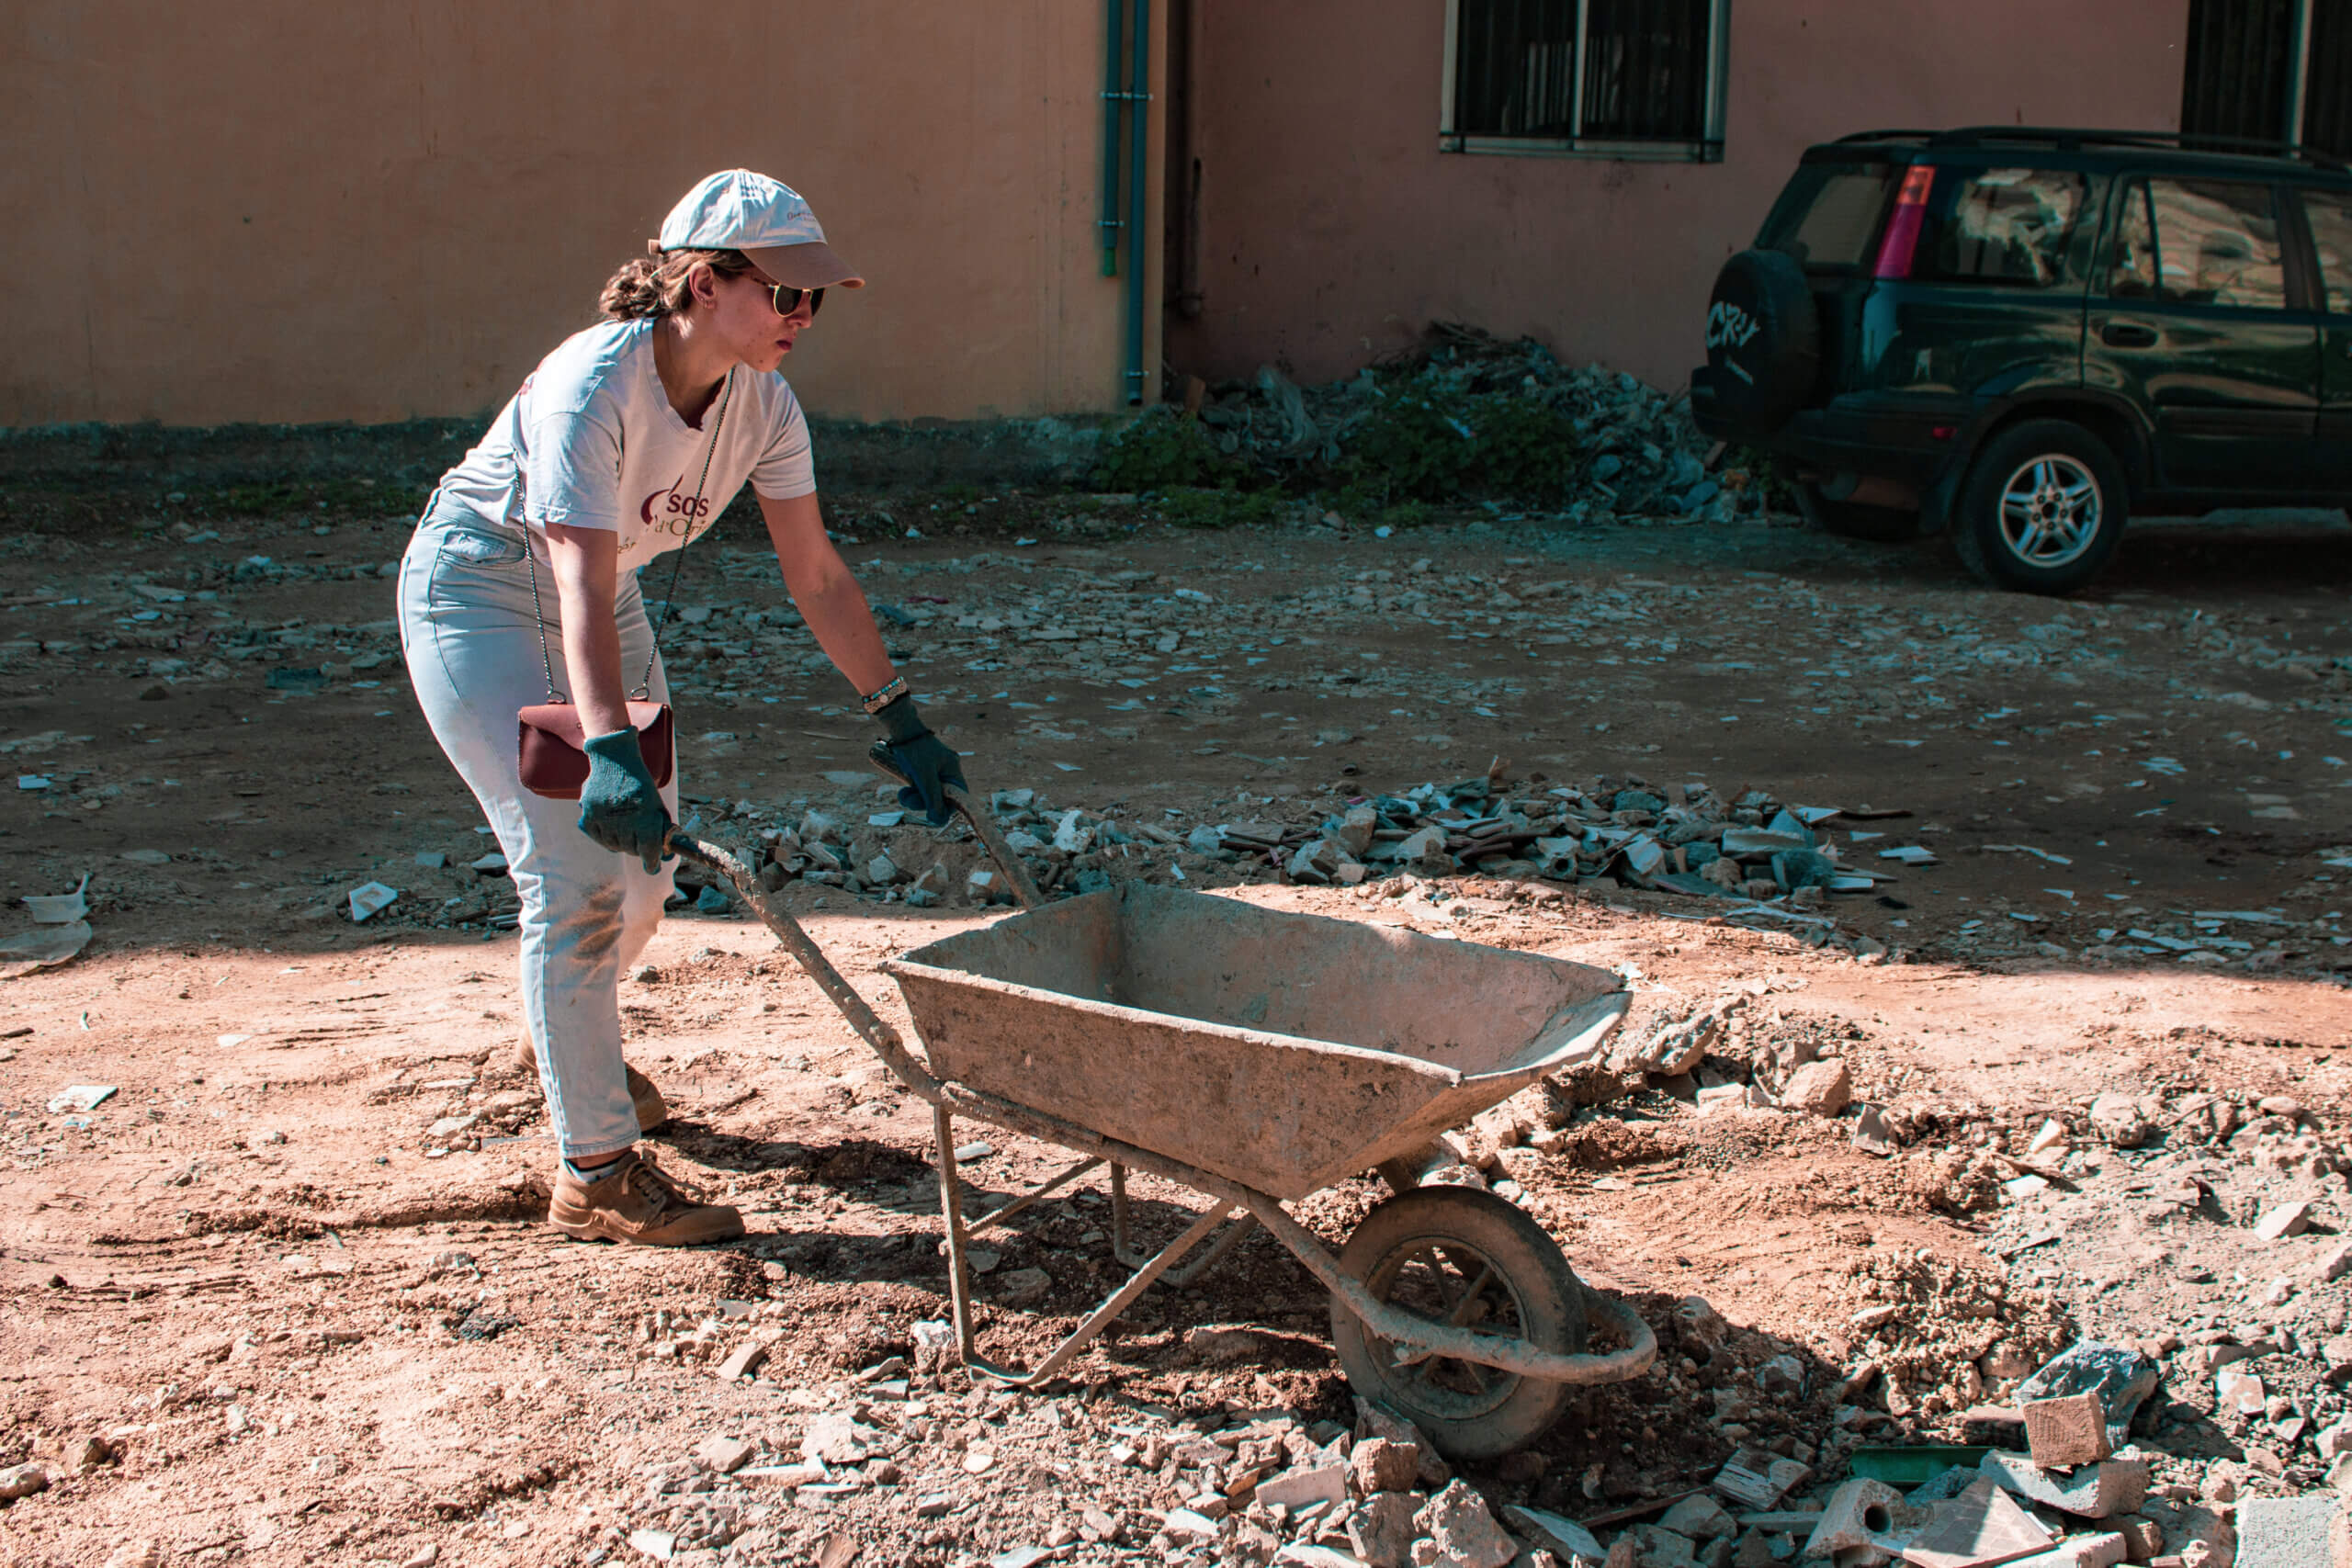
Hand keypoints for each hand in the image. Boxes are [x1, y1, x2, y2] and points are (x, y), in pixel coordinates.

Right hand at [577, 729, 674, 872]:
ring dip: (622, 843)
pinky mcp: (588, 814)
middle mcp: (622, 820)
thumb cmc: (640, 784)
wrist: (615, 759)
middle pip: (631, 850)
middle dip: (639, 849)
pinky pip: (596, 836)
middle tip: (641, 842)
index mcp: (644, 817)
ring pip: (613, 846)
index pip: (648, 851)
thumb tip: (667, 856)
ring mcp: (603, 818)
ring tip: (627, 831)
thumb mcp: (657, 805)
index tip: (653, 867)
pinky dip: (604, 837)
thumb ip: (663, 831)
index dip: (652, 863)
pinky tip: (612, 830)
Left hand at [873, 693, 967, 824]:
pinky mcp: (924, 770)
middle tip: (908, 798)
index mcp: (953, 770)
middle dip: (924, 802)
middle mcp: (947, 771)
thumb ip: (932, 798)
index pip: (958, 797)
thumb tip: (939, 820)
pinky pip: (922, 788)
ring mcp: (935, 771)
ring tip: (902, 793)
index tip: (932, 814)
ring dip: (915, 798)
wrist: (899, 727)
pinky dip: (913, 791)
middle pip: (941, 798)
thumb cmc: (913, 749)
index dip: (947, 808)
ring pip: (929, 794)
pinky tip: (903, 789)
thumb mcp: (923, 776)